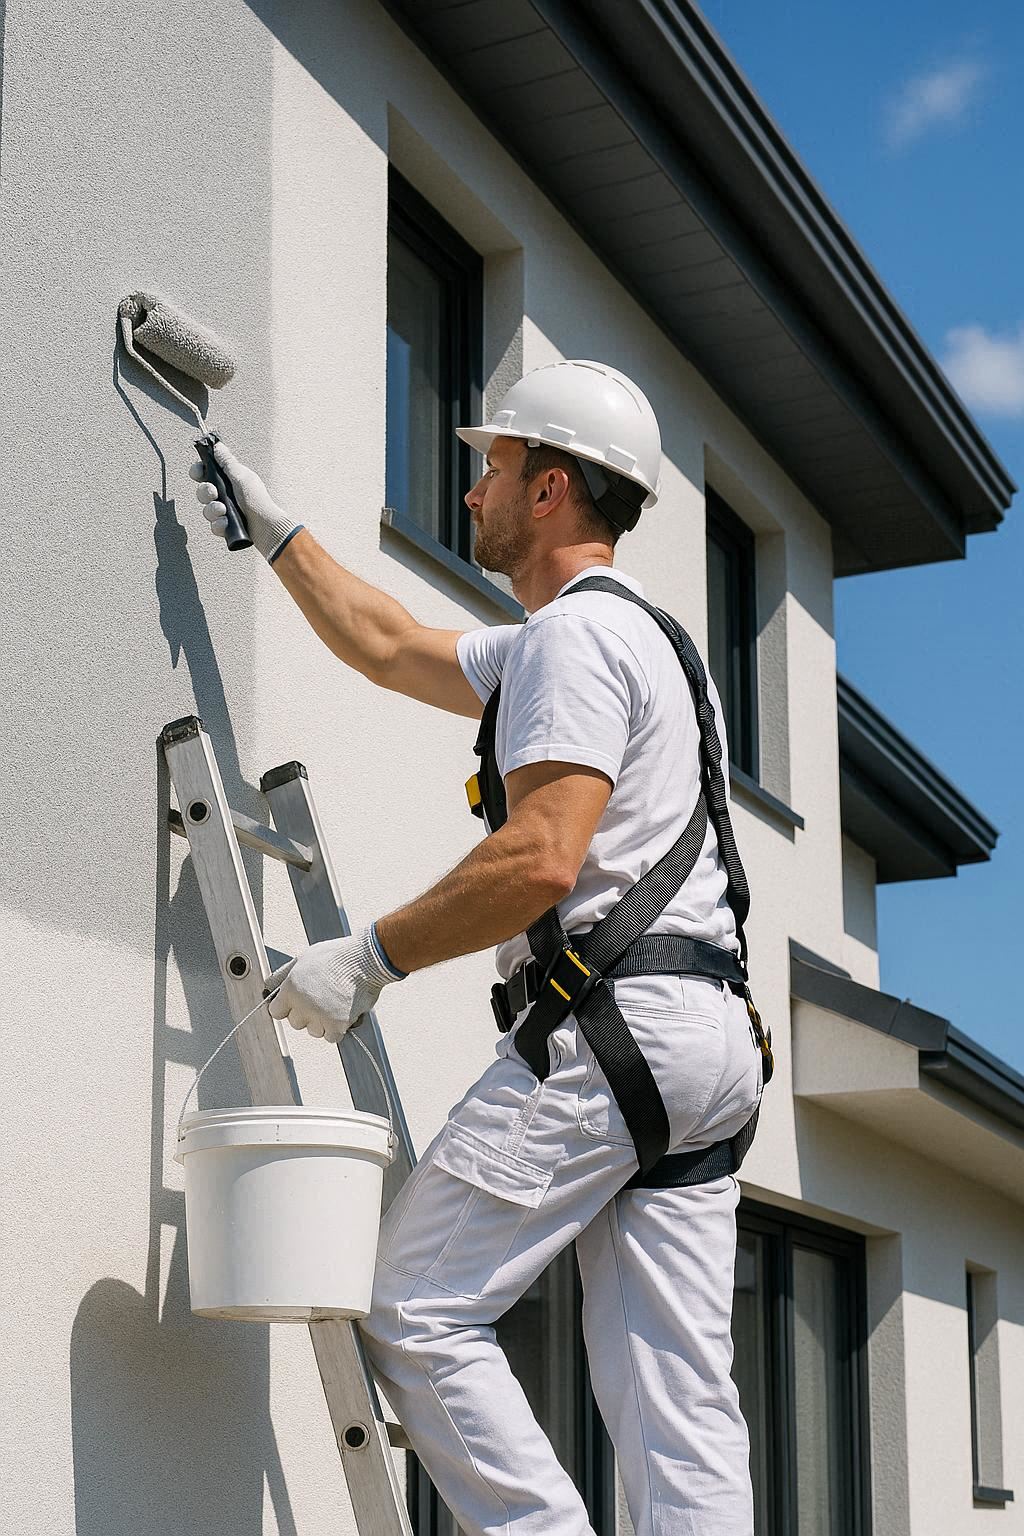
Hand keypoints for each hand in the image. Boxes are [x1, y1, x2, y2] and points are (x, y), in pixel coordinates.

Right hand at [189, 441, 302, 561]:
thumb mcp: (241, 476)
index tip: (199, 472)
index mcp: (229, 480)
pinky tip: (226, 523)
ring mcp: (226, 512)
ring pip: (207, 510)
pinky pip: (214, 526)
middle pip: (203, 491)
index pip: (207, 472)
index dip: (199, 471)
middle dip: (205, 492)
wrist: (266, 526)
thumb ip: (227, 462)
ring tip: (223, 511)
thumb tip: (217, 445)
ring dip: (213, 510)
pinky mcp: (226, 527)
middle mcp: (226, 495)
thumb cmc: (257, 499)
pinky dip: (219, 524)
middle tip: (214, 493)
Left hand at [266, 925, 405, 1042]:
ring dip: (322, 1022)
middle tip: (320, 1000)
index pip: (276, 1012)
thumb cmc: (337, 956)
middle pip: (295, 1023)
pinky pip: (332, 1037)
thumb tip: (270, 985)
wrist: (364, 961)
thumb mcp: (304, 958)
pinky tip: (342, 1012)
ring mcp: (319, 1017)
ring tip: (334, 1004)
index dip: (286, 1008)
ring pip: (314, 1031)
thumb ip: (285, 975)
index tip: (295, 1005)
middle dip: (306, 1014)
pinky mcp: (337, 1025)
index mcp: (290, 989)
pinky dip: (338, 1029)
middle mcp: (302, 1005)